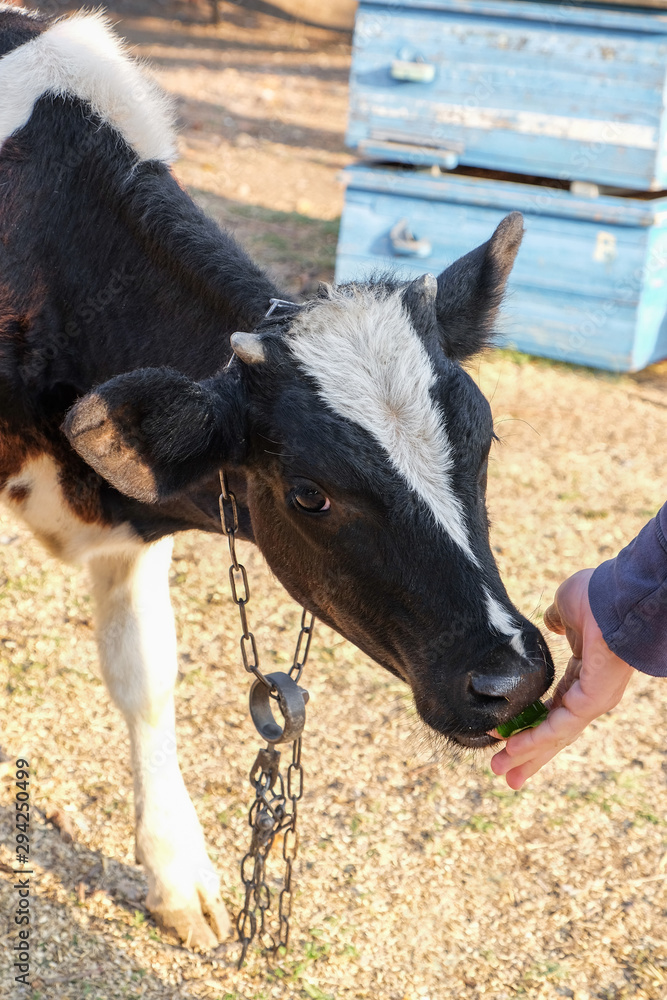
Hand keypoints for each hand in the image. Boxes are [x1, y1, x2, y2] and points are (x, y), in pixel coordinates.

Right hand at [490, 568, 635, 788]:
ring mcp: (593, 700)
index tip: (504, 738)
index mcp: (583, 676)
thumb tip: (552, 620)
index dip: (529, 725)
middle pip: (553, 732)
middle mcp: (589, 694)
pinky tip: (514, 748)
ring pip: (555, 735)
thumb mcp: (566, 609)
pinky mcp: (593, 700)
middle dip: (527, 755)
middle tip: (504, 775)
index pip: (553, 710)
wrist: (617, 594)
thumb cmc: (596, 597)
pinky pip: (560, 725)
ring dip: (526, 754)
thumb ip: (556, 620)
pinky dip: (536, 738)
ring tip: (501, 771)